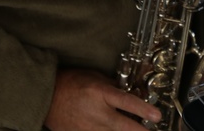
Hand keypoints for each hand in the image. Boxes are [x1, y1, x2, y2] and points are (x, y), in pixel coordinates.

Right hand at [44, 68, 160, 130]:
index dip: (144, 109)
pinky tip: (114, 130)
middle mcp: (96, 112)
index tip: (157, 116)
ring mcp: (89, 128)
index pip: (127, 102)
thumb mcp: (95, 77)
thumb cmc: (71, 83)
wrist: (47, 98)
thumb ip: (114, 86)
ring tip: (135, 129)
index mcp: (99, 93)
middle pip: (125, 126)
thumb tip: (133, 93)